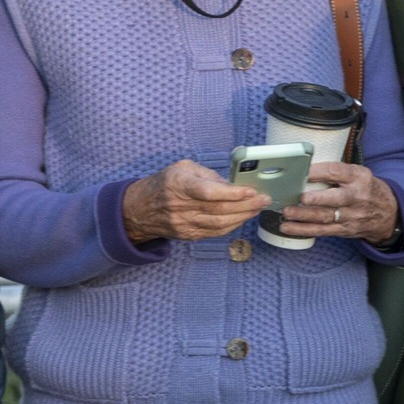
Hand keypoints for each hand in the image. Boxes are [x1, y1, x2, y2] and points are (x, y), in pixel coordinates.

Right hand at [121, 159, 268, 242]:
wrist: (139, 209)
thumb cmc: (163, 184)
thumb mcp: (182, 168)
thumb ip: (207, 175)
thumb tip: (230, 184)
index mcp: (177, 184)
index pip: (209, 192)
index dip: (232, 193)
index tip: (251, 190)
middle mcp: (180, 206)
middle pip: (219, 210)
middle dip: (246, 205)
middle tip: (264, 199)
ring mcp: (184, 224)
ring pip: (220, 224)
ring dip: (243, 216)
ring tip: (258, 208)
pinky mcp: (188, 235)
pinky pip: (215, 232)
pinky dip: (233, 225)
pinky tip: (243, 217)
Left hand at [274, 161, 400, 245]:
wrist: (388, 214)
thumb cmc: (366, 189)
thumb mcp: (359, 174)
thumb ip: (337, 172)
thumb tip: (304, 167)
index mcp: (359, 177)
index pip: (338, 172)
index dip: (319, 171)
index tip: (302, 171)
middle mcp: (356, 197)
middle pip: (336, 198)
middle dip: (317, 199)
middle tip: (300, 197)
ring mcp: (351, 216)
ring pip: (325, 217)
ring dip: (304, 216)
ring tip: (286, 212)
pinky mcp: (344, 230)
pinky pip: (321, 230)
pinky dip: (303, 230)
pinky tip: (287, 227)